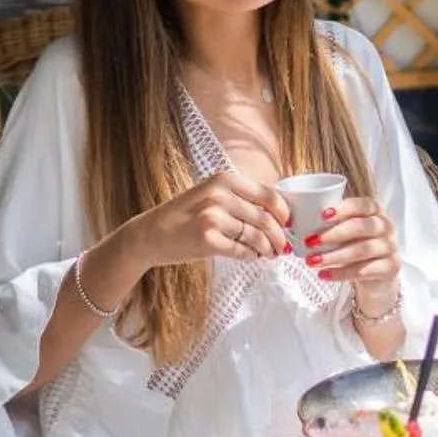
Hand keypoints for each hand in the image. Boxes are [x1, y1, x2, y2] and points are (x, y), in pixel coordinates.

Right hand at [126, 168, 290, 274]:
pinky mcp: (207, 240)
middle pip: (265, 219)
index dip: (284, 213)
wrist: (149, 234)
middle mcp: (219, 195)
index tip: (289, 224)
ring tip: (269, 254)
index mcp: (224, 179)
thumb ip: (240, 198)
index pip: (269, 195)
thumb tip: (277, 213)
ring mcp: (212, 218)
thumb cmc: (184, 215)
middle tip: (284, 247)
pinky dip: (251, 256)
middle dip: (280, 236)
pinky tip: (252, 257)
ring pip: (256, 237)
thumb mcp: (210, 194)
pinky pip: (241, 251)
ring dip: (267, 248)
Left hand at [305, 194, 400, 313]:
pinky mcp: (390, 267)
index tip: (321, 216)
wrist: (378, 274)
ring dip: (334, 256)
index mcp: (375, 210)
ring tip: (312, 262)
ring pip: (362, 250)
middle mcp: (386, 226)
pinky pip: (364, 270)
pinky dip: (341, 273)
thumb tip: (296, 222)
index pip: (363, 205)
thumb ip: (331, 222)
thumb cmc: (355, 244)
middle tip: (310, 242)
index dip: (343, 209)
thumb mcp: (347, 231)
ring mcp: (390, 247)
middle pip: (362, 227)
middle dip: (334, 234)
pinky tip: (324, 275)